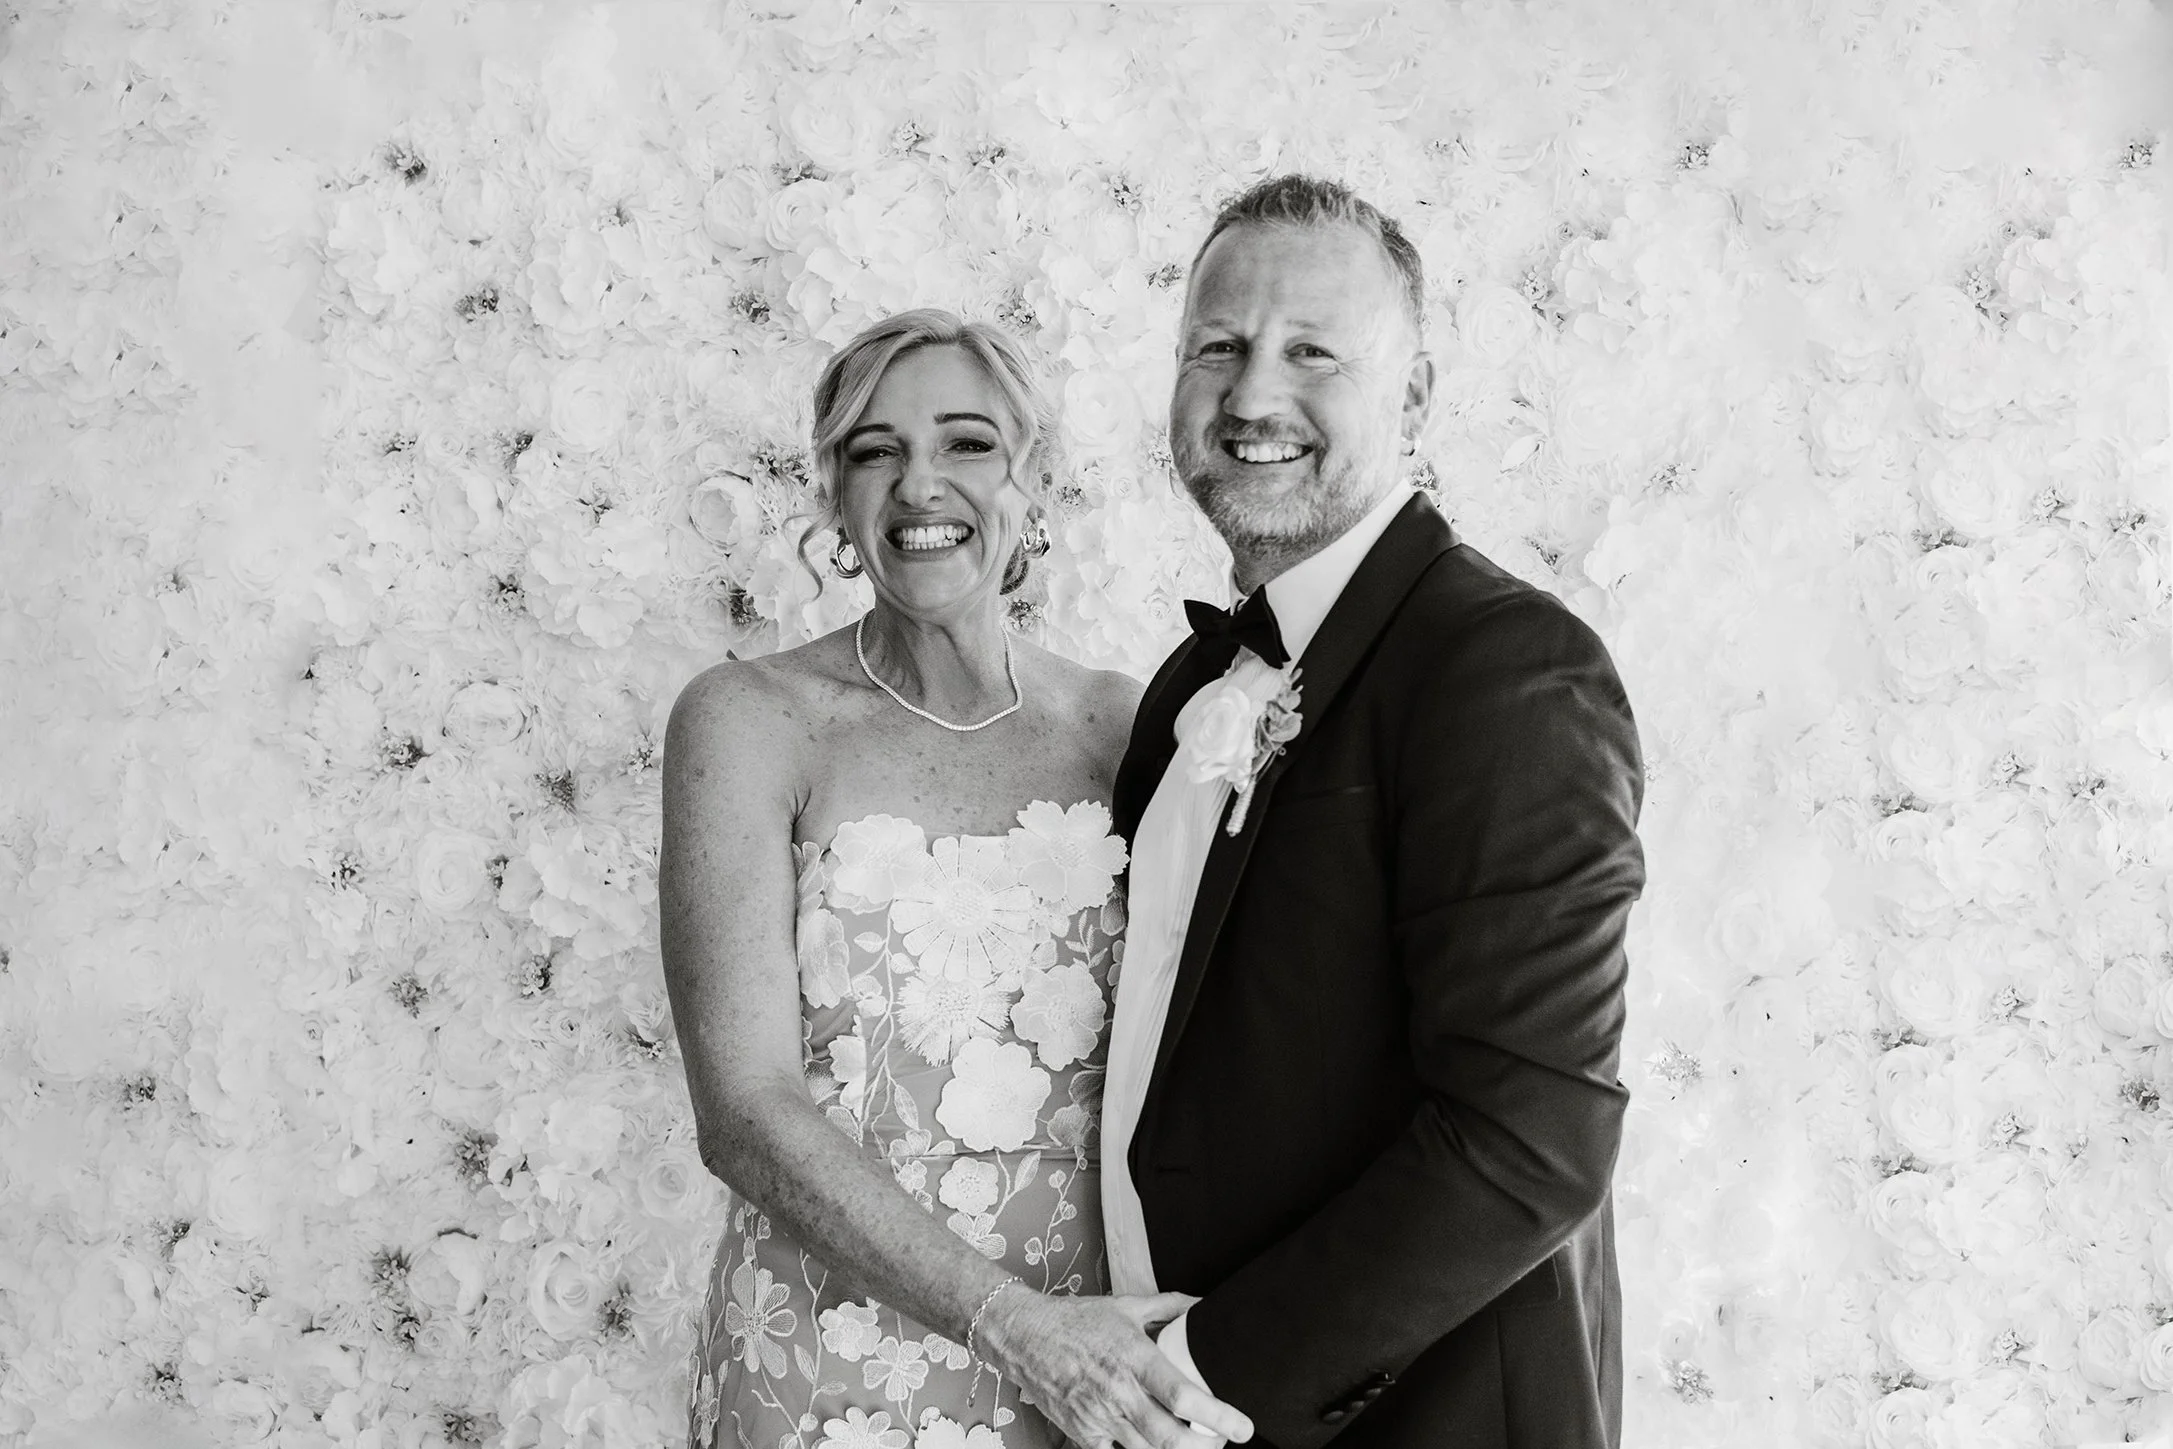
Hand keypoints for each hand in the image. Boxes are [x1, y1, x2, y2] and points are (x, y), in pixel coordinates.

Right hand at [978, 1287, 1254, 1448]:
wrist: (1023, 1336)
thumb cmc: (1076, 1321)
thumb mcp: (1125, 1306)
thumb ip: (1169, 1307)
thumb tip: (1202, 1304)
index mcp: (1134, 1358)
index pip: (1183, 1395)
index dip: (1218, 1416)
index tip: (1243, 1426)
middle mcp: (1119, 1392)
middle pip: (1170, 1438)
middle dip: (1205, 1447)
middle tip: (1224, 1441)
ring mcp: (1099, 1418)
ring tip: (1193, 1443)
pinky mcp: (1083, 1434)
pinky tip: (1151, 1446)